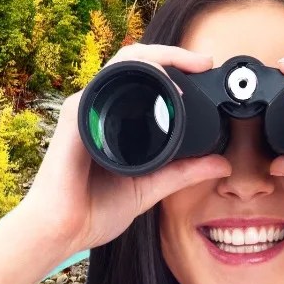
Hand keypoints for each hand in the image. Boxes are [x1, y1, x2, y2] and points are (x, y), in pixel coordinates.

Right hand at [15, 44, 230, 256]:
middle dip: (172, 52)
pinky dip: (133, 75)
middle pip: (134, 60)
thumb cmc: (94, 210)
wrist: (62, 231)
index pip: (143, 77)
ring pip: (121, 62)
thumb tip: (221, 164)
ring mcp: (86, 109)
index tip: (204, 68)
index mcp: (115, 119)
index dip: (174, 65)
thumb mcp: (151, 187)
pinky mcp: (76, 116)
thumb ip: (184, 173)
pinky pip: (103, 83)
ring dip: (156, 57)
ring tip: (186, 69)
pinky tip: (157, 82)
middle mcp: (100, 107)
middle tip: (202, 61)